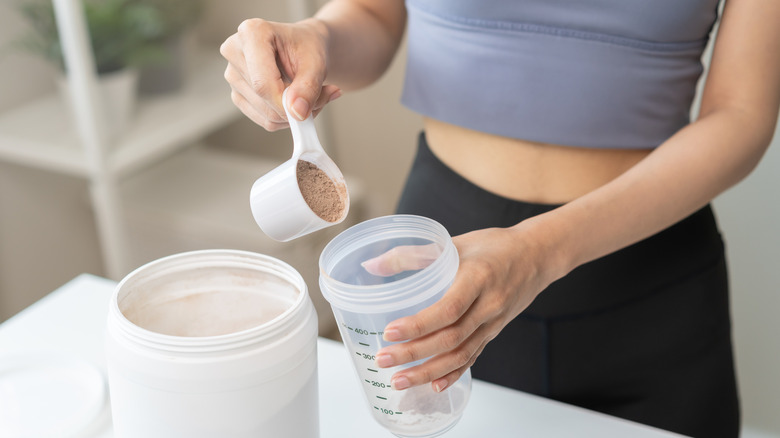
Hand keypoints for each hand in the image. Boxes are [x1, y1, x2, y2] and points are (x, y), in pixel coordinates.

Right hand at [220, 17, 341, 130]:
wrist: (304, 46)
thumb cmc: (308, 46)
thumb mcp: (317, 62)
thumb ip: (309, 87)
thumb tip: (297, 113)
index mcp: (252, 33)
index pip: (262, 83)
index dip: (285, 103)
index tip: (306, 110)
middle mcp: (235, 51)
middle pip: (263, 98)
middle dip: (295, 107)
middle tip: (322, 96)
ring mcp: (232, 74)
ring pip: (265, 114)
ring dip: (293, 114)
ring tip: (309, 95)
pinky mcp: (237, 94)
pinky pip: (264, 119)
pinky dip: (285, 118)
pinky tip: (295, 102)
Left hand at [373, 226, 552, 392]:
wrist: (537, 256)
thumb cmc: (494, 246)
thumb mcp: (454, 242)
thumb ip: (413, 254)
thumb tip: (372, 265)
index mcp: (478, 278)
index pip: (448, 308)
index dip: (419, 324)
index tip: (390, 333)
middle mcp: (488, 305)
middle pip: (450, 338)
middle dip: (414, 354)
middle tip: (384, 361)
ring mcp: (493, 323)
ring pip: (460, 354)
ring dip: (428, 371)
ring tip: (399, 380)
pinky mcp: (493, 332)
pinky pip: (473, 357)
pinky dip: (453, 374)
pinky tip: (434, 385)